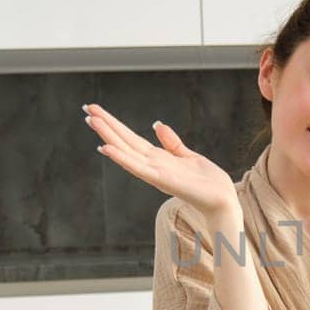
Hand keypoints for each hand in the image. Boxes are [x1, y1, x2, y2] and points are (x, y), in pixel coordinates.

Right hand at [84, 104, 240, 219]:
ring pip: (126, 151)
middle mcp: (152, 165)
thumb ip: (172, 143)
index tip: (97, 110)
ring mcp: (155, 173)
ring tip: (92, 120)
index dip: (114, 124)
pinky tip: (106, 148)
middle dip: (106, 126)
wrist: (222, 200)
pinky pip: (138, 168)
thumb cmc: (207, 182)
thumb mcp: (188, 155)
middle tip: (87, 108)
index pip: (130, 138)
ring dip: (108, 136)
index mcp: (157, 158)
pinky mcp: (162, 180)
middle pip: (124, 141)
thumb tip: (157, 124)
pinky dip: (122, 158)